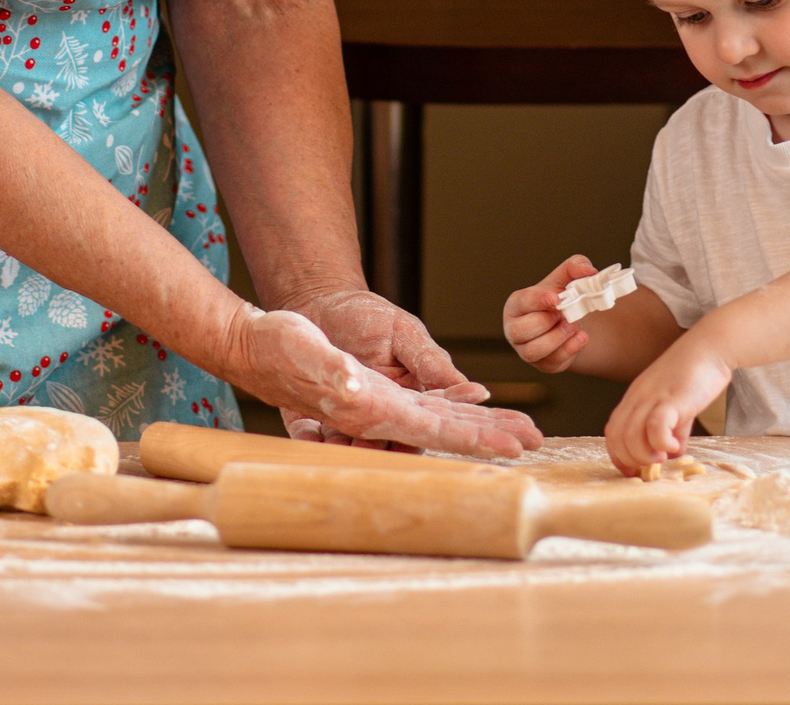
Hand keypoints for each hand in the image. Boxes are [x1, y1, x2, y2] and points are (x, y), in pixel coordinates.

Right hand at [224, 307, 540, 457]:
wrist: (254, 346)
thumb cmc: (277, 344)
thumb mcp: (303, 348)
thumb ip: (328, 370)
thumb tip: (354, 387)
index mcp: (367, 409)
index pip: (431, 429)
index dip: (472, 437)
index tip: (510, 446)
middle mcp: (378, 417)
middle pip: (446, 432)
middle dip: (489, 437)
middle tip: (535, 438)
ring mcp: (380, 408)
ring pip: (442, 421)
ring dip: (481, 426)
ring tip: (521, 429)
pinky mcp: (378, 395)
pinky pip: (427, 408)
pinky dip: (457, 411)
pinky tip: (480, 410)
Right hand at [503, 254, 596, 373]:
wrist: (570, 321)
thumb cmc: (560, 297)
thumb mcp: (566, 277)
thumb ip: (576, 266)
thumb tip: (589, 272)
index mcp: (516, 304)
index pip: (521, 303)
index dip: (537, 301)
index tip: (555, 298)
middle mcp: (514, 328)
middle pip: (522, 330)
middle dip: (546, 321)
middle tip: (565, 313)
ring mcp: (525, 349)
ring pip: (532, 350)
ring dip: (556, 338)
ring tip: (572, 326)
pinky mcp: (542, 364)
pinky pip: (551, 363)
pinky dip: (568, 350)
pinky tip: (580, 338)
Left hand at [604, 332, 731, 475]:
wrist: (711, 347)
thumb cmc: (695, 376)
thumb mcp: (677, 406)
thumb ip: (672, 429)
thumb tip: (672, 453)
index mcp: (635, 399)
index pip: (613, 433)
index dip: (620, 457)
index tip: (635, 471)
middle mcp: (638, 398)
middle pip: (617, 437)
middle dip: (631, 460)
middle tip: (652, 465)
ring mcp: (652, 397)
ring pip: (630, 435)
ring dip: (643, 455)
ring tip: (662, 456)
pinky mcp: (671, 397)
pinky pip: (655, 425)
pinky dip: (661, 443)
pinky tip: (673, 446)